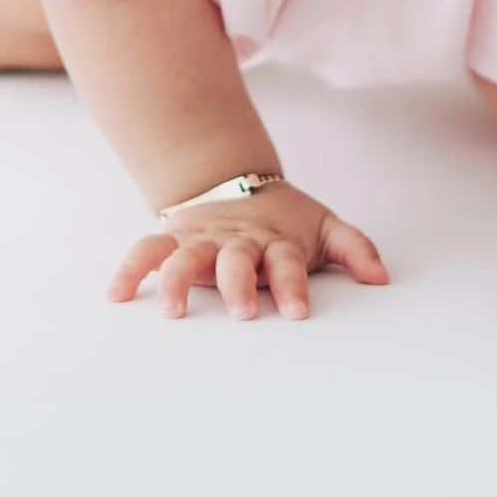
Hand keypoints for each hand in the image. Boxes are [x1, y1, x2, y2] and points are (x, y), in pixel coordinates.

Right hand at [111, 181, 389, 321]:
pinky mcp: (175, 237)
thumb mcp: (325, 226)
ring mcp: (203, 238)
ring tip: (171, 310)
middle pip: (236, 260)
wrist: (239, 181)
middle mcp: (237, 240)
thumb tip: (381, 279)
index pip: (286, 263)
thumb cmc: (286, 219)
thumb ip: (353, 249)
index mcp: (276, 241)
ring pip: (186, 255)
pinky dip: (131, 268)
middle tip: (242, 314)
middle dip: (238, 285)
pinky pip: (148, 249)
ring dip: (177, 280)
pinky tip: (116, 294)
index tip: (298, 313)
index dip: (293, 286)